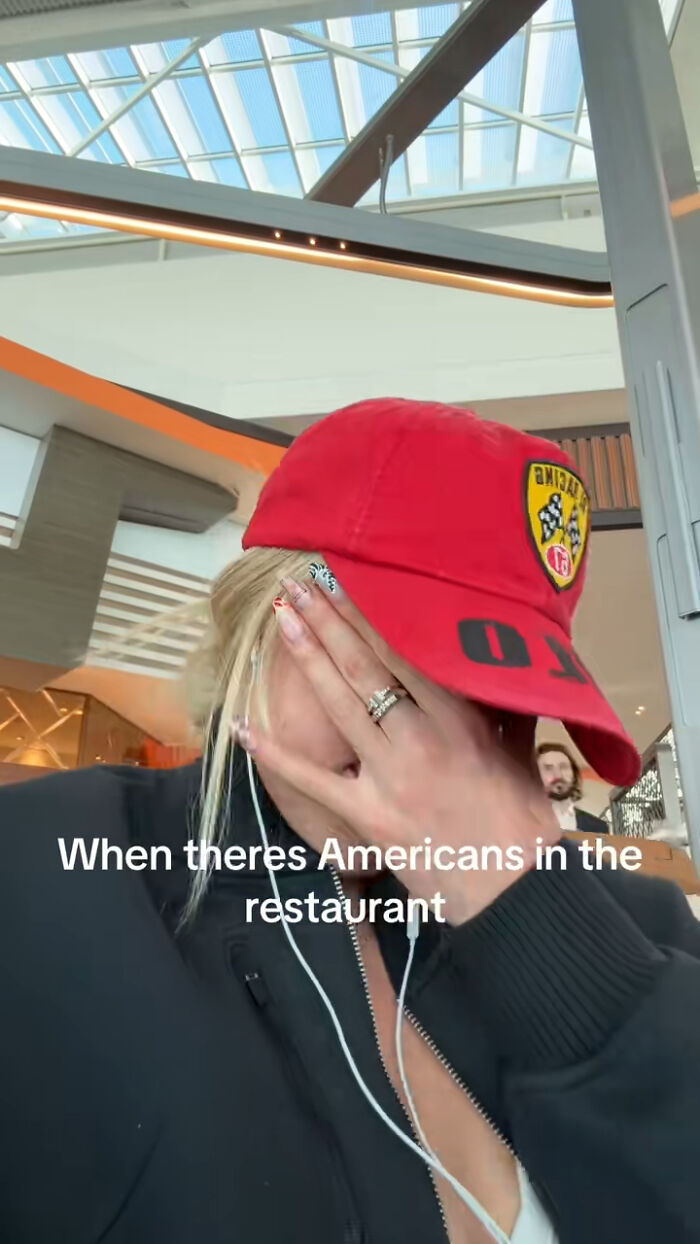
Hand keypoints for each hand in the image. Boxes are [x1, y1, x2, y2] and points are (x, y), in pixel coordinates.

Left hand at [236, 574, 558, 923]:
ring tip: (280, 619)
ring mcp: (390, 776)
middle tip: (296, 584)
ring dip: (307, 658)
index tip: (341, 581)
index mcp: (460, 717)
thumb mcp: (520, 750)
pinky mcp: (368, 816)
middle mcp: (422, 737)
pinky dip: (277, 756)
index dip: (367, 613)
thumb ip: (505, 702)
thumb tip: (512, 660)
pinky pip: (314, 781)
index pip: (403, 650)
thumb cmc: (522, 823)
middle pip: (364, 666)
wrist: (515, 892)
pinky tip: (244, 728)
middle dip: (327, 620)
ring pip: (340, 704)